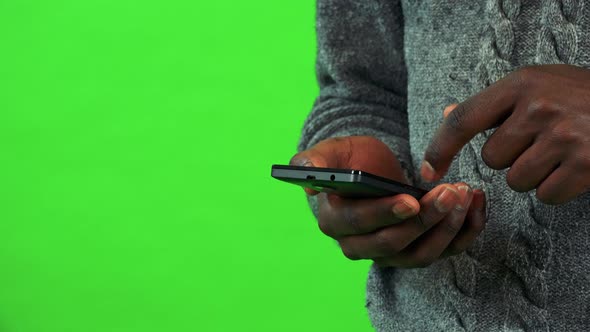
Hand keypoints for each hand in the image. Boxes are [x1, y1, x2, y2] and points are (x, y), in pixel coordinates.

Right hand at [291, 136, 485, 267]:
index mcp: (334, 221)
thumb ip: (314, 160)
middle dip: (425, 219)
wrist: (372, 171)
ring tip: (466, 194)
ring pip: (420, 254)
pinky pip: (444, 252)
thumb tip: (307, 179)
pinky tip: (477, 204)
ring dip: (447, 227)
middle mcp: (359, 246)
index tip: (411, 200)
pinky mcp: (416, 251)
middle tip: (451, 191)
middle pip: (392, 244)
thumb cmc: (350, 160)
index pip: (358, 225)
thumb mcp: (331, 152)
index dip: (384, 214)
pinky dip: (465, 232)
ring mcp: (389, 254)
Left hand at [422, 65, 589, 204]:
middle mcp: (539, 107)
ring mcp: (564, 136)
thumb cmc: (582, 95)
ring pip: (516, 181)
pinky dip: (556, 189)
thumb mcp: (538, 84)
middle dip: (511, 156)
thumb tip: (449, 114)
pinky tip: (574, 168)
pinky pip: (545, 195)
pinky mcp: (586, 165)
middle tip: (542, 140)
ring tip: (560, 153)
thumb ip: (494, 103)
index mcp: (521, 83)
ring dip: (533, 175)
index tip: (427, 170)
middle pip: (492, 159)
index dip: (439, 148)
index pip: (463, 119)